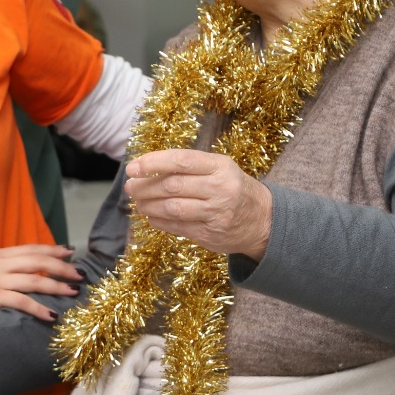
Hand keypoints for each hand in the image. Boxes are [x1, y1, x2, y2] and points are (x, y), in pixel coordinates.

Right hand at [0, 244, 79, 323]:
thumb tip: (15, 275)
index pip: (31, 249)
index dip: (52, 251)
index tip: (70, 253)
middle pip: (38, 261)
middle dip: (62, 267)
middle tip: (80, 274)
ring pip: (35, 279)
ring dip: (57, 286)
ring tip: (73, 293)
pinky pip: (21, 301)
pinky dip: (39, 308)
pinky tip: (51, 315)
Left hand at [124, 149, 272, 259]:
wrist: (264, 221)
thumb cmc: (234, 188)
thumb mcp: (221, 168)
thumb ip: (190, 166)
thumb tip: (148, 167)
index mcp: (220, 166)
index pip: (180, 161)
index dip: (152, 163)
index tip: (133, 167)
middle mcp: (219, 189)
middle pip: (172, 186)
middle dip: (145, 186)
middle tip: (130, 186)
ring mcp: (215, 213)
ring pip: (172, 208)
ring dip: (149, 204)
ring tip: (138, 201)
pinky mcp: (210, 234)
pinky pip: (177, 226)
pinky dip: (159, 221)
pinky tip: (151, 215)